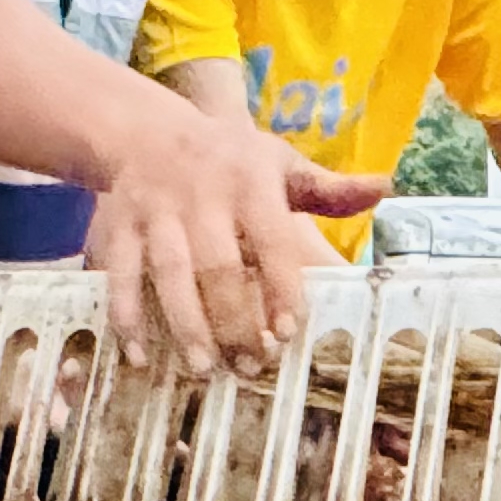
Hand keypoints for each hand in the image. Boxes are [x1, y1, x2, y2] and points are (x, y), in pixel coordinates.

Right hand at [84, 102, 386, 374]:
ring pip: (170, 274)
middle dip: (234, 320)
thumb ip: (327, 189)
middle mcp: (201, 197)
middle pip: (218, 266)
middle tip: (249, 366)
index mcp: (249, 182)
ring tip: (204, 369)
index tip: (288, 332)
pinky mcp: (117, 229)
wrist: (145, 130)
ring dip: (186, 324)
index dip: (280, 286)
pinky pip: (119, 277)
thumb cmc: (228, 158)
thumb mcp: (279, 162)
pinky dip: (127, 318)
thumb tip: (383, 186)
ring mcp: (156, 214)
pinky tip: (141, 356)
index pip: (271, 239)